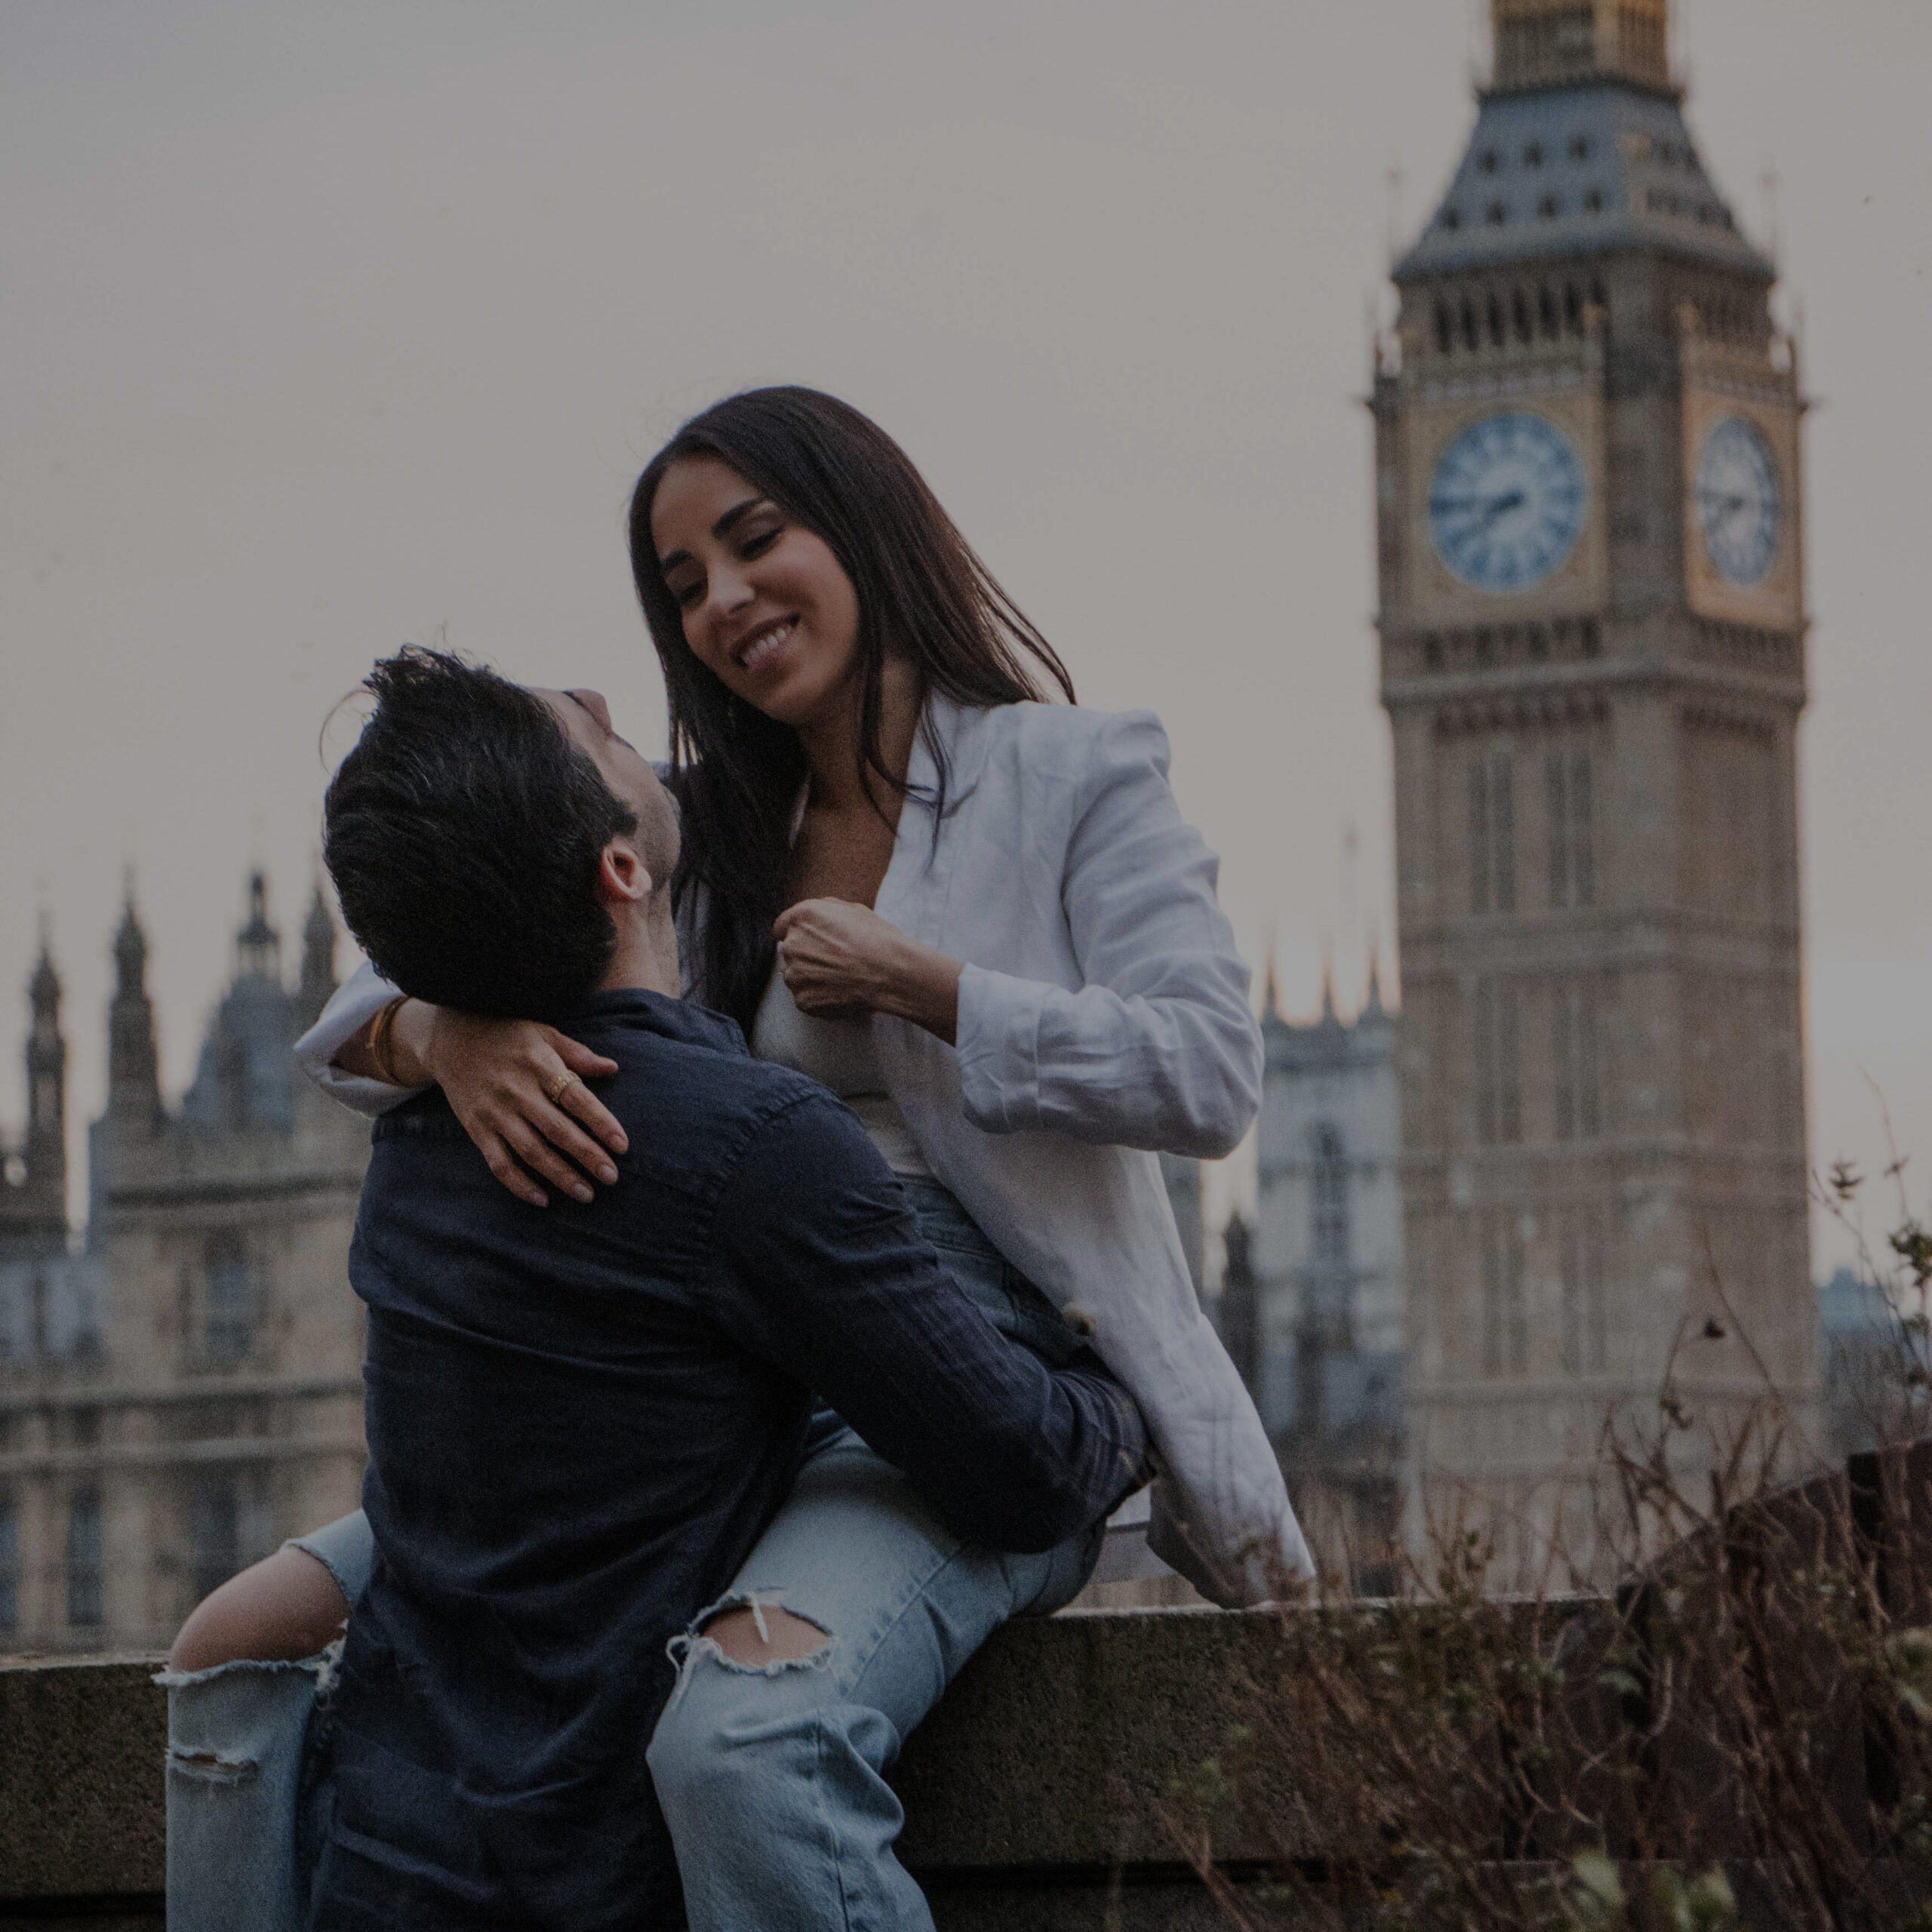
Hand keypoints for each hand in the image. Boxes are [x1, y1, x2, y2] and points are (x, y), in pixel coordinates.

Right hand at [415, 1007, 628, 1207]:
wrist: (450, 1039)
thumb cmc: (507, 1035)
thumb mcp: (544, 1034)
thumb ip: (577, 1054)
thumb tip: (613, 1067)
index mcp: (540, 1066)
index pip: (577, 1098)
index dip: (601, 1123)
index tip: (622, 1146)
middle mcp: (518, 1091)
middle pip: (557, 1131)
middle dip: (587, 1157)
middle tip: (611, 1177)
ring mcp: (496, 1113)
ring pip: (531, 1152)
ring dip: (560, 1176)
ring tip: (586, 1194)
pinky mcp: (477, 1129)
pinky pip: (499, 1163)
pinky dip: (520, 1184)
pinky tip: (542, 1199)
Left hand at [772, 900, 962, 1044]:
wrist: (890, 973)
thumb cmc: (877, 940)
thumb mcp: (853, 910)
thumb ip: (825, 911)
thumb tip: (815, 918)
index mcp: (801, 917)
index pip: (782, 926)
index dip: (797, 934)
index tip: (807, 943)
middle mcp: (792, 944)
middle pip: (790, 951)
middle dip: (807, 955)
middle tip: (834, 961)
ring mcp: (795, 974)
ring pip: (796, 976)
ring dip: (811, 977)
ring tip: (840, 978)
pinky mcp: (802, 999)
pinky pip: (806, 997)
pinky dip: (819, 997)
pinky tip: (841, 992)